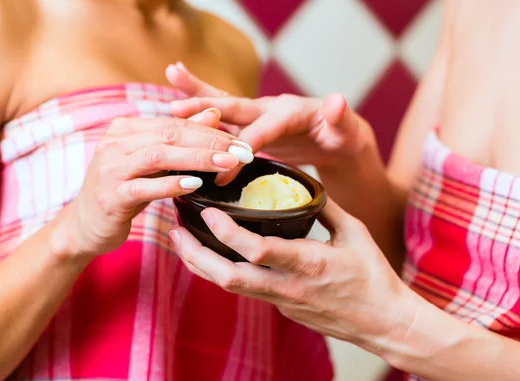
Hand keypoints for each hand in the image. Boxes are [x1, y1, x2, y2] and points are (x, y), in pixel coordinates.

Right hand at [64, 110, 253, 256]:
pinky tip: (195, 186)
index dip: (211, 131)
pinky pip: (144, 187)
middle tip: (242, 152)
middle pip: (170, 134)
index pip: (175, 123)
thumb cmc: (124, 192)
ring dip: (197, 159)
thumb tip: (214, 113)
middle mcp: (115, 143)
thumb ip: (180, 140)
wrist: (85, 227)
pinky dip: (171, 184)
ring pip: (159, 155)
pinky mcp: (110, 196)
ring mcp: (110, 168)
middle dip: (210, 142)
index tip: (242, 142)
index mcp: (125, 129)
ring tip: (227, 165)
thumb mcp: (153, 164)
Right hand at [165, 62, 375, 181]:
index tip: (227, 168)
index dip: (245, 146)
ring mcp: (258, 114)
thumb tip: (337, 101)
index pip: (263, 130)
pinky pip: (222, 116)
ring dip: (196, 96)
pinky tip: (178, 99)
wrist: (337, 136)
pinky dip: (200, 108)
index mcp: (290, 112)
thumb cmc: (342, 136)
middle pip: (235, 107)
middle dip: (206, 109)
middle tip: (176, 109)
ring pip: (223, 105)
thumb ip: (341, 118)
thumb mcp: (347, 131)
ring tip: (171, 74)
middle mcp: (269, 108)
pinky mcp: (250, 124)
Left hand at [168, 199, 418, 351]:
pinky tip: (213, 256)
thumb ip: (326, 206)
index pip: (258, 251)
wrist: (383, 323)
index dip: (227, 232)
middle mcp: (289, 287)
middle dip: (195, 255)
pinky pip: (245, 290)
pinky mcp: (282, 310)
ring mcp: (283, 302)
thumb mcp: (355, 232)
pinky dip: (222, 272)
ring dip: (201, 265)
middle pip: (228, 277)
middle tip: (174, 231)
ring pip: (230, 287)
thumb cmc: (373, 277)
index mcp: (309, 263)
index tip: (208, 211)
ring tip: (182, 242)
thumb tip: (303, 182)